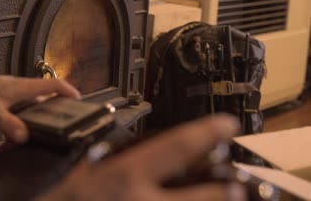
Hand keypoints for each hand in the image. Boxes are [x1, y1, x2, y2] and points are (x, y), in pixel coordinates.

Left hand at [0, 73, 80, 142]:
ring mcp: (14, 97)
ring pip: (30, 113)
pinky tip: (6, 143)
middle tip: (55, 129)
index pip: (53, 85)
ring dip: (29, 127)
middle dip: (50, 117)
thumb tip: (24, 136)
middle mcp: (22, 90)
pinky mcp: (6, 104)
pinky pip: (18, 117)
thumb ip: (8, 123)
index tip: (79, 101)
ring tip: (21, 143)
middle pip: (45, 102)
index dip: (69, 91)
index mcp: (24, 86)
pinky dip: (15, 130)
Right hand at [37, 115, 244, 200]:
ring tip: (224, 199)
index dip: (204, 133)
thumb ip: (107, 159)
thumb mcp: (80, 172)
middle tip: (237, 185)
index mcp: (124, 176)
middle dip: (224, 191)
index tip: (226, 125)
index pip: (174, 148)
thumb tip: (133, 149)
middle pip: (200, 197)